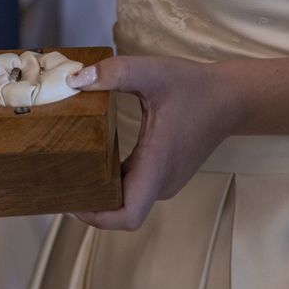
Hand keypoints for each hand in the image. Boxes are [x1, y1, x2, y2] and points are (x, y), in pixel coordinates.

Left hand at [66, 56, 243, 230]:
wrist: (232, 98)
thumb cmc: (195, 87)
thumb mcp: (152, 72)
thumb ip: (114, 73)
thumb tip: (74, 80)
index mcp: (157, 166)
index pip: (127, 215)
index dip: (96, 216)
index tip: (70, 201)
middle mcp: (162, 181)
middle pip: (120, 211)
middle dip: (88, 204)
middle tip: (56, 184)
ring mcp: (165, 180)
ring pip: (127, 201)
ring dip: (99, 194)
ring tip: (67, 174)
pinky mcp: (165, 173)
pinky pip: (133, 188)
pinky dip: (111, 183)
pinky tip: (92, 164)